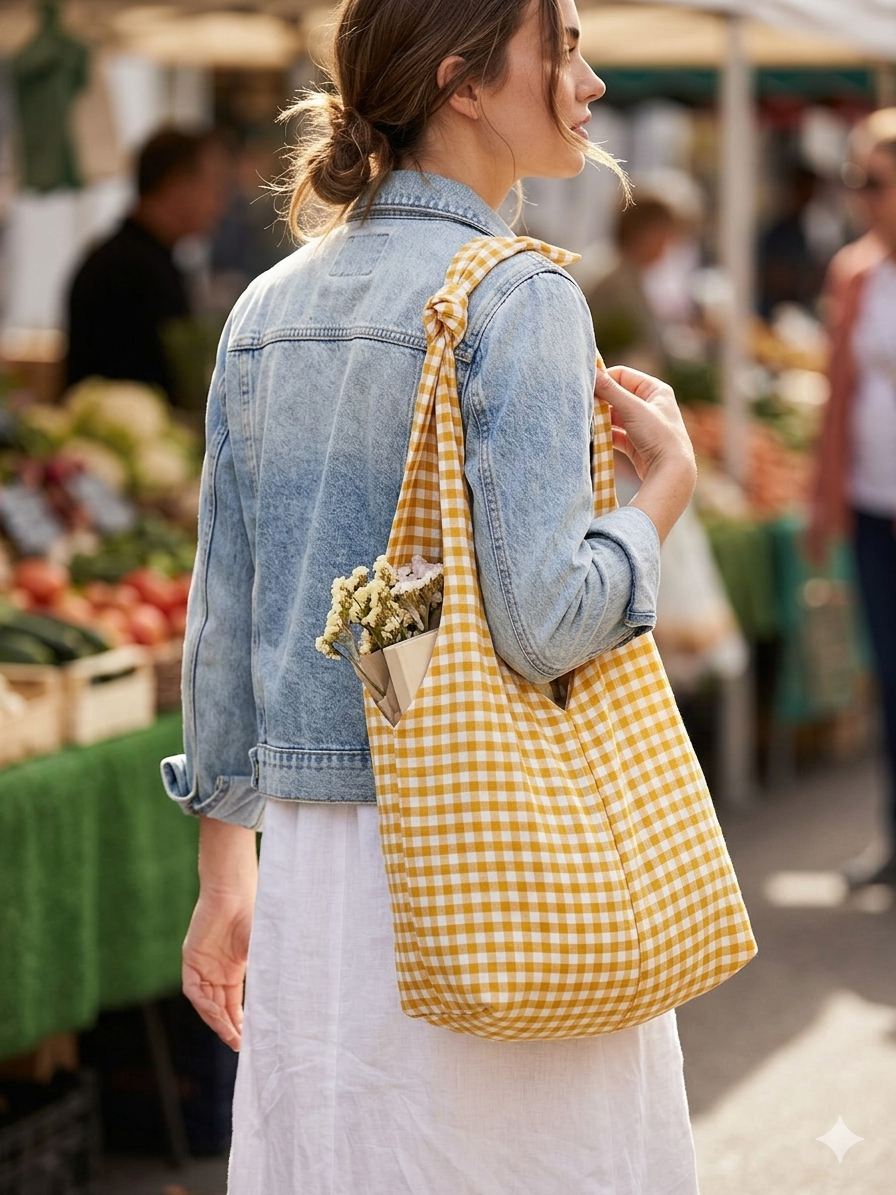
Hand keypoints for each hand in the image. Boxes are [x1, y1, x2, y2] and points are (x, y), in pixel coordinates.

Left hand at [182, 887, 253, 1049]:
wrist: (233, 891)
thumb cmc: (253, 914)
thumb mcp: (263, 947)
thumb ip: (269, 970)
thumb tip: (291, 994)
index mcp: (234, 968)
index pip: (234, 1004)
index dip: (239, 1022)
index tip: (248, 1040)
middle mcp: (217, 971)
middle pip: (220, 1008)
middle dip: (228, 1028)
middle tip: (240, 1045)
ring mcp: (203, 966)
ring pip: (207, 1003)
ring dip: (217, 1021)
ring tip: (231, 1036)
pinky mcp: (191, 959)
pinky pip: (194, 991)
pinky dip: (205, 1004)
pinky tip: (217, 1014)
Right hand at [594, 365, 696, 543]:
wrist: (671, 473)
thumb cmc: (658, 435)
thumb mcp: (632, 408)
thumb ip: (609, 389)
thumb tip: (591, 370)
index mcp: (656, 390)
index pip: (623, 375)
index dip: (605, 380)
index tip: (586, 387)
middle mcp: (652, 406)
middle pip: (617, 396)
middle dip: (600, 402)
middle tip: (584, 405)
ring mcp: (644, 426)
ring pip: (615, 417)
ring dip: (601, 420)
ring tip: (586, 422)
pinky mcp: (637, 444)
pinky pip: (616, 435)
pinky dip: (605, 435)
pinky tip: (593, 438)